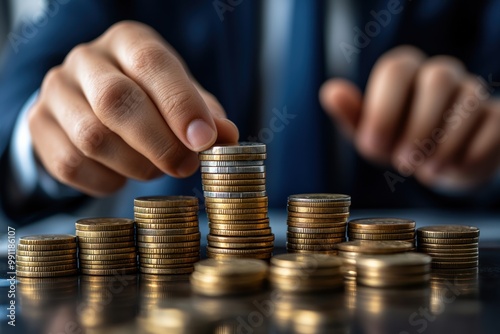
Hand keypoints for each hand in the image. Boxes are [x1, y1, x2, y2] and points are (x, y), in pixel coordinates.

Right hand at [28, 21, 238, 195]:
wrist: (90, 101)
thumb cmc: (147, 97)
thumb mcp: (180, 95)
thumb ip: (204, 113)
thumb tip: (228, 137)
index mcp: (128, 41)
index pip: (152, 63)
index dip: (181, 104)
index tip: (205, 140)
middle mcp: (86, 59)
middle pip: (116, 100)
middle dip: (159, 143)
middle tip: (186, 166)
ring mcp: (56, 91)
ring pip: (93, 138)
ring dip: (135, 165)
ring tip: (155, 169)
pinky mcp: (40, 125)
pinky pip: (71, 164)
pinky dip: (106, 180)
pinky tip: (122, 175)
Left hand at [320, 45, 499, 190]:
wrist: (436, 167)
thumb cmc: (397, 144)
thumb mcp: (370, 134)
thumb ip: (352, 115)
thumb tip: (330, 91)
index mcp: (404, 73)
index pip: (396, 68)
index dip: (384, 108)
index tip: (373, 145)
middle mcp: (440, 74)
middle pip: (438, 78)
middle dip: (418, 126)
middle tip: (403, 162)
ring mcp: (472, 93)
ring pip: (468, 102)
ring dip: (445, 143)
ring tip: (427, 171)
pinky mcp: (495, 117)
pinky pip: (492, 125)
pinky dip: (471, 153)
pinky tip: (453, 169)